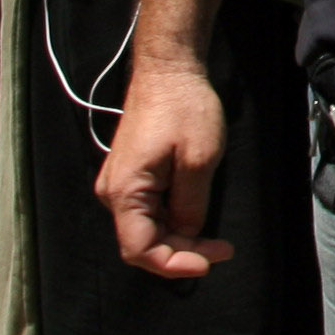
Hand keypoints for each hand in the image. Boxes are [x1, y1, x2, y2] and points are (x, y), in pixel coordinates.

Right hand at [98, 61, 234, 277]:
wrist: (168, 71)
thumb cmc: (184, 108)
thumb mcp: (199, 160)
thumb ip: (191, 205)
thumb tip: (187, 234)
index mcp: (124, 191)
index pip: (140, 249)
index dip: (174, 264)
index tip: (208, 262)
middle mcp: (113, 193)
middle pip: (143, 242)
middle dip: (182, 252)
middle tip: (222, 250)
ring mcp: (121, 184)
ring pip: (147, 229)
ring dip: (179, 239)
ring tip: (215, 239)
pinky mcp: (132, 176)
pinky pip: (149, 212)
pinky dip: (173, 221)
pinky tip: (197, 219)